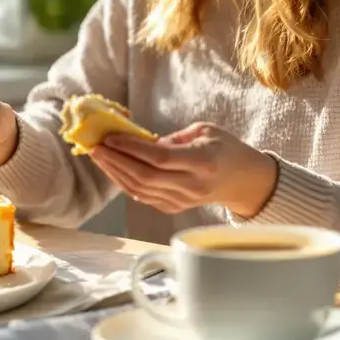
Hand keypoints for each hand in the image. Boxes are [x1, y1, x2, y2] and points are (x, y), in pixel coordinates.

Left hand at [89, 122, 277, 217]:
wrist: (244, 180)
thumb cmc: (225, 148)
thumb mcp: (205, 131)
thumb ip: (173, 138)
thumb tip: (140, 142)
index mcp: (203, 162)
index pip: (159, 158)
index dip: (132, 149)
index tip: (110, 138)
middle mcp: (192, 186)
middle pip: (145, 177)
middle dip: (116, 162)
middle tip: (95, 147)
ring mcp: (183, 201)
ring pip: (140, 190)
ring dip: (115, 173)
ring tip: (99, 156)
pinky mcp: (175, 208)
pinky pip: (144, 197)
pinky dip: (125, 183)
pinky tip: (113, 169)